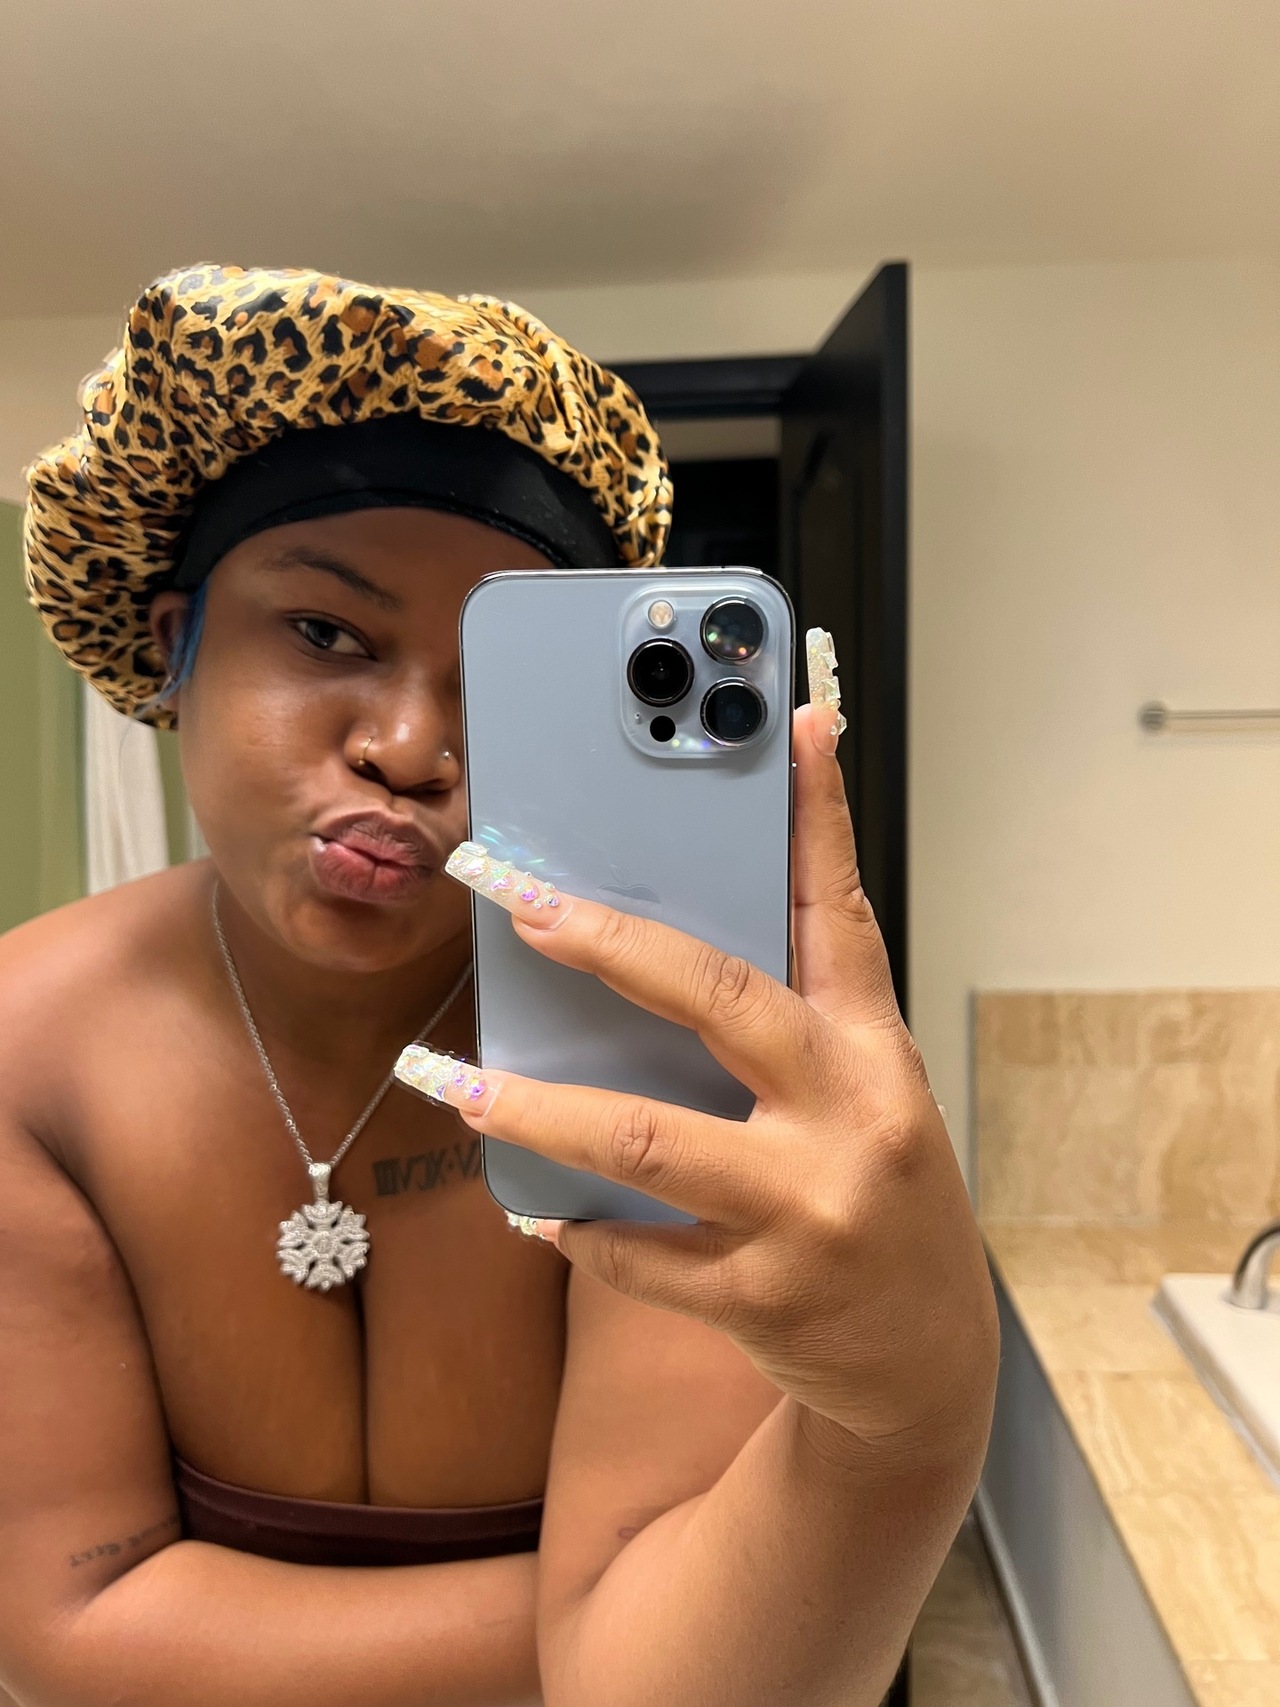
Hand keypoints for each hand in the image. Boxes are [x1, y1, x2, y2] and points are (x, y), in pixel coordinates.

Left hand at [397, 685, 997, 1462]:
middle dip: (604, 939)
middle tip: (510, 892)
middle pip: (716, 1000)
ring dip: (534, 1110)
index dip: (816, 816)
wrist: (925, 1362)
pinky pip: (638, 1257)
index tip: (791, 722)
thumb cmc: (877, 1191)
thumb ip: (797, 1012)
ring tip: (450, 1078)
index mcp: (873, 1052)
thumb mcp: (864, 1091)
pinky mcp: (761, 1297)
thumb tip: (692, 922)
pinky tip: (536, 1212)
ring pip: (646, 1142)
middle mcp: (849, 1118)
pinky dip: (578, 1232)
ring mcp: (806, 1212)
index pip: (841, 911)